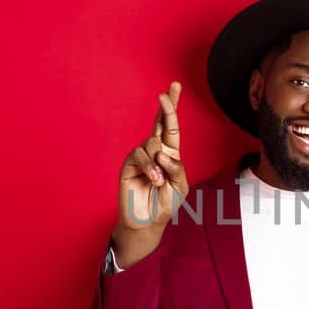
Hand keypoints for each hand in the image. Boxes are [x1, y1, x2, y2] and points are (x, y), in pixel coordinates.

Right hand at [111, 81, 187, 266]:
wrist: (149, 222)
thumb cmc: (166, 204)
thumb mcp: (180, 186)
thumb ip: (176, 167)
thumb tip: (162, 152)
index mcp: (170, 153)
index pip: (171, 126)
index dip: (172, 106)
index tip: (174, 86)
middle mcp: (155, 151)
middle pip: (159, 122)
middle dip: (165, 106)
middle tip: (164, 93)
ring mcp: (141, 156)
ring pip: (151, 143)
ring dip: (159, 163)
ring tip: (159, 181)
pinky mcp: (129, 164)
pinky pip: (140, 156)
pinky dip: (150, 167)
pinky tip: (154, 179)